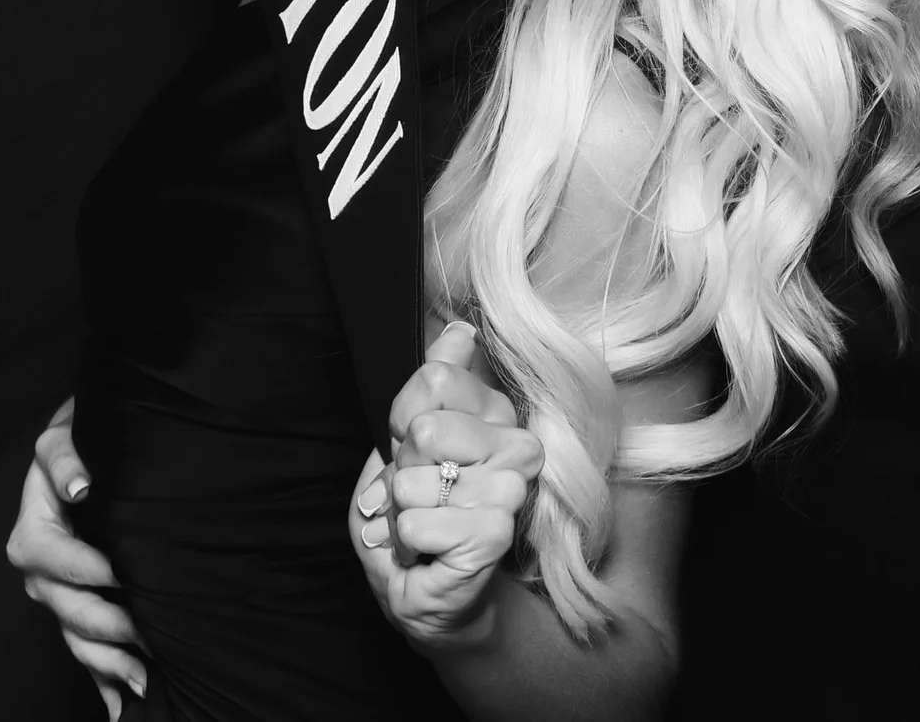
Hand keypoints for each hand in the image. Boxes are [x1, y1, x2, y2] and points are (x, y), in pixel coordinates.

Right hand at [5, 398, 144, 719]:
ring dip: (108, 665)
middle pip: (69, 609)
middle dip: (108, 627)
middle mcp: (40, 575)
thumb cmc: (75, 445)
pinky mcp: (75, 614)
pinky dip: (102, 682)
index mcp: (33, 534)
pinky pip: (85, 654)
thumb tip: (80, 484)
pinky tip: (120, 706)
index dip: (86, 569)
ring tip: (143, 681)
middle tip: (149, 637)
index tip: (120, 575)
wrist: (79, 458)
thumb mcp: (63, 438)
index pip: (54, 558)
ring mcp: (57, 600)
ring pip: (78, 640)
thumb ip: (65, 457)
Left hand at [348, 321, 543, 651]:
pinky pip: (418, 522)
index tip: (416, 453)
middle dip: (402, 468)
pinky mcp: (496, 533)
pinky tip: (429, 552)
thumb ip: (432, 385)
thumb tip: (461, 329)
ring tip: (424, 525)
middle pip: (426, 427)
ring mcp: (511, 490)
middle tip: (420, 496)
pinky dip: (407, 541)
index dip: (404, 422)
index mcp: (498, 415)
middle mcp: (517, 445)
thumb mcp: (408, 443)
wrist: (425, 591)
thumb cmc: (417, 515)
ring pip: (417, 478)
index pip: (437, 378)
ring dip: (403, 510)